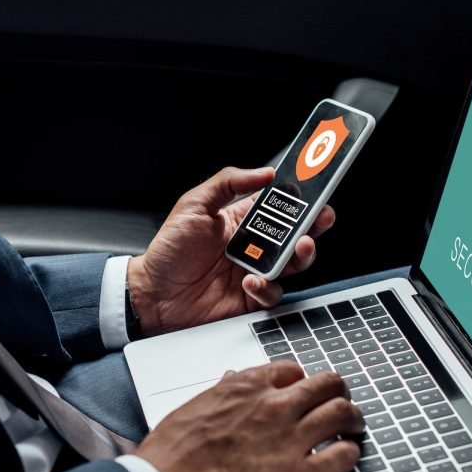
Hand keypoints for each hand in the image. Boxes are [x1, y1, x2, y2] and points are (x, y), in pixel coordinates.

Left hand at [128, 166, 335, 335]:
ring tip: (298, 247)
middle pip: (296, 233)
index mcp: (241, 220)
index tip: (317, 186)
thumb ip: (227, 183)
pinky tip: (251, 281)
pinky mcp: (250, 299)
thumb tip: (264, 172)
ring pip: (293, 264)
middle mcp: (252, 246)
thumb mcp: (193, 206)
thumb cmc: (168, 252)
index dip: (301, 197)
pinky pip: (273, 293)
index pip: (280, 205)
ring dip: (301, 254)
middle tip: (320, 218)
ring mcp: (254, 272)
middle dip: (314, 224)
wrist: (152, 294)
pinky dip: (267, 287)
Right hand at [135, 362, 362, 471]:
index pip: (292, 371)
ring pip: (343, 414)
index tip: (304, 393)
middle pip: (327, 385)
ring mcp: (289, 440)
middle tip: (340, 404)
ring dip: (352, 419)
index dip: (302, 382)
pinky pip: (343, 456)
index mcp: (245, 388)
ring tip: (353, 428)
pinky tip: (344, 457)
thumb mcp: (192, 410)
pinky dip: (350, 454)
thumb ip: (220, 395)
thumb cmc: (171, 457)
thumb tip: (232, 383)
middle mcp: (273, 407)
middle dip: (338, 393)